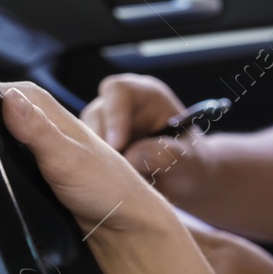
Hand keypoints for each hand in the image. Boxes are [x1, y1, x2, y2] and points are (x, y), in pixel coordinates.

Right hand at [1, 81, 173, 239]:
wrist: (123, 227)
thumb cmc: (107, 189)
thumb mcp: (67, 158)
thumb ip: (39, 130)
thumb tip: (11, 100)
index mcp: (51, 111)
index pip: (6, 89)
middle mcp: (44, 125)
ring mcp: (40, 148)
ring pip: (1, 138)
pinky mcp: (36, 170)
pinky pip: (8, 160)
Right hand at [80, 74, 212, 194]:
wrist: (185, 181)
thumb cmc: (191, 163)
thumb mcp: (187, 159)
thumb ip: (166, 153)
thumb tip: (132, 156)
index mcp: (147, 95)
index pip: (118, 90)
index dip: (113, 115)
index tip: (117, 146)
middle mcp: (122, 105)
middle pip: (95, 112)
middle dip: (99, 141)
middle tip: (110, 169)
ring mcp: (106, 125)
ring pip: (82, 133)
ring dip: (93, 157)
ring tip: (112, 179)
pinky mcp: (95, 145)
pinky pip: (81, 151)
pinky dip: (90, 167)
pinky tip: (104, 183)